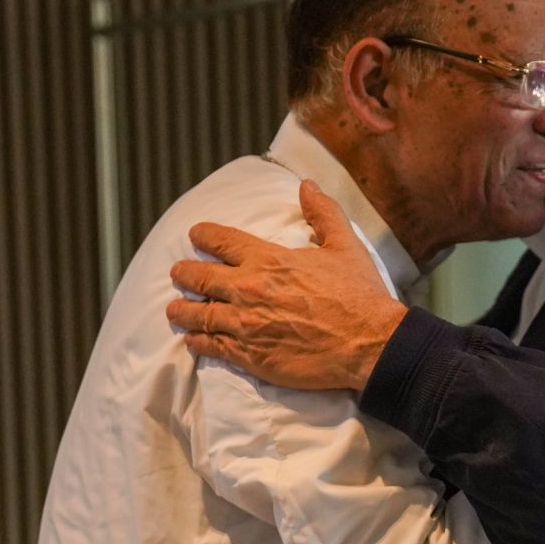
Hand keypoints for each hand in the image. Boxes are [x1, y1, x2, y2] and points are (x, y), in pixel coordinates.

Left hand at [166, 181, 407, 391]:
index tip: (195, 235)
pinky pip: (212, 346)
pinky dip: (197, 341)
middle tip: (177, 274)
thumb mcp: (345, 246)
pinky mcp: (251, 357)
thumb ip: (323, 213)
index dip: (204, 236)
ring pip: (198, 315)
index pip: (223, 242)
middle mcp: (250, 290)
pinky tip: (192, 339)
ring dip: (181, 311)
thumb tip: (307, 186)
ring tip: (173, 310)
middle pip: (200, 279)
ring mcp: (246, 325)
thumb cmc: (359, 295)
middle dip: (184, 274)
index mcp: (269, 260)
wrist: (371, 344)